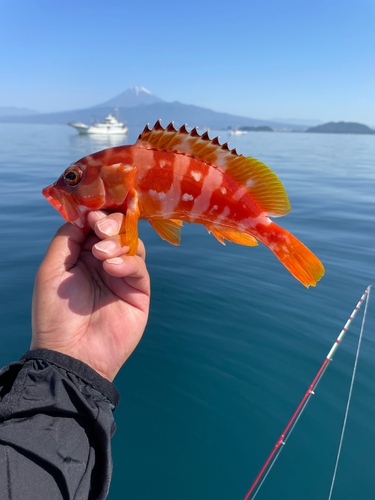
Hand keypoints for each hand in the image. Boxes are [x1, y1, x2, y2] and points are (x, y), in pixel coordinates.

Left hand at [31, 211, 149, 380]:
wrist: (73, 353)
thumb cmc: (56, 314)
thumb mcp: (51, 270)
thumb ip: (67, 239)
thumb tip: (84, 215)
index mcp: (81, 256)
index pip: (94, 226)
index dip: (96, 215)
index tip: (92, 213)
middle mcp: (103, 262)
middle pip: (116, 230)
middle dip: (110, 223)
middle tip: (100, 229)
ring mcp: (122, 276)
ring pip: (131, 243)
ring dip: (117, 242)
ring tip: (103, 255)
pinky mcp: (138, 290)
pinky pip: (139, 267)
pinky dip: (127, 262)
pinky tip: (112, 268)